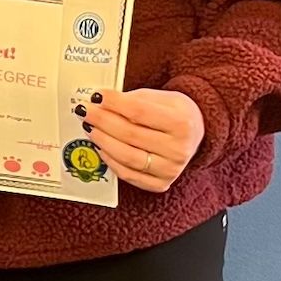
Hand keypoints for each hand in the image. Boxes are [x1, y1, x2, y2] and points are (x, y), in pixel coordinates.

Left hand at [80, 87, 204, 192]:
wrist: (194, 135)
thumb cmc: (174, 113)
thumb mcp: (161, 98)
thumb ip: (133, 100)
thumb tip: (101, 103)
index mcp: (181, 123)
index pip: (139, 111)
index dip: (115, 103)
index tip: (97, 96)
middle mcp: (178, 149)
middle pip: (130, 134)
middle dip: (102, 121)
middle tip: (86, 111)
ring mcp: (170, 170)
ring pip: (126, 156)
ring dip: (102, 141)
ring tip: (90, 128)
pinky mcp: (160, 184)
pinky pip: (127, 174)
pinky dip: (110, 160)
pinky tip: (100, 147)